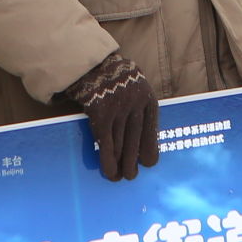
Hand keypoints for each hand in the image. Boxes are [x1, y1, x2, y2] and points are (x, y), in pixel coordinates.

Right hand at [64, 53, 158, 181]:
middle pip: (136, 139)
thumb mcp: (135, 86)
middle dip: (133, 161)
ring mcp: (118, 109)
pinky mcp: (101, 114)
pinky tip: (109, 172)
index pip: (151, 129)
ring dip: (120, 164)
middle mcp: (135, 105)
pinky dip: (108, 160)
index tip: (149, 163)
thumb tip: (140, 137)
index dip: (150, 148)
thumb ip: (140, 107)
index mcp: (147, 98)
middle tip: (132, 176)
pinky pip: (106, 142)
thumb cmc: (114, 78)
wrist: (90, 63)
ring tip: (119, 177)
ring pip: (121, 144)